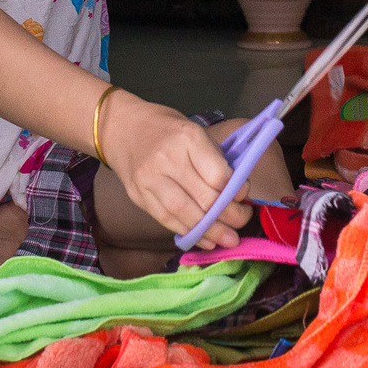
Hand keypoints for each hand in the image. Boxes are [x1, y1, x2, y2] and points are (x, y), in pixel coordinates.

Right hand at [101, 94, 247, 248]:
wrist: (123, 128)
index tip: (243, 196)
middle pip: (204, 198)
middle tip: (242, 222)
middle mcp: (167, 158)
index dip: (235, 192)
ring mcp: (149, 178)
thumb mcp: (196, 132)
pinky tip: (205, 239)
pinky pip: (166, 219)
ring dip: (211, 231)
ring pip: (185, 213)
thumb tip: (238, 193)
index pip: (218, 175)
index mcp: (187, 137)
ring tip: (228, 239)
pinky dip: (189, 232)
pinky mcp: (138, 195)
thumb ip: (215, 160)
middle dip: (229, 216)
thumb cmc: (168, 130)